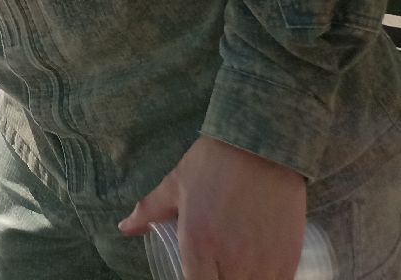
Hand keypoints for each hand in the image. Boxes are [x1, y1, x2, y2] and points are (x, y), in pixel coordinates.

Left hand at [118, 136, 305, 278]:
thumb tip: (124, 227)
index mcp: (197, 245)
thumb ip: (149, 211)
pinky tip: (258, 270)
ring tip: (234, 268)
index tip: (194, 273)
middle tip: (212, 268)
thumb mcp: (174, 185)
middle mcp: (231, 260)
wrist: (261, 146)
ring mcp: (263, 262)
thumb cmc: (212, 163)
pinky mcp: (290, 258)